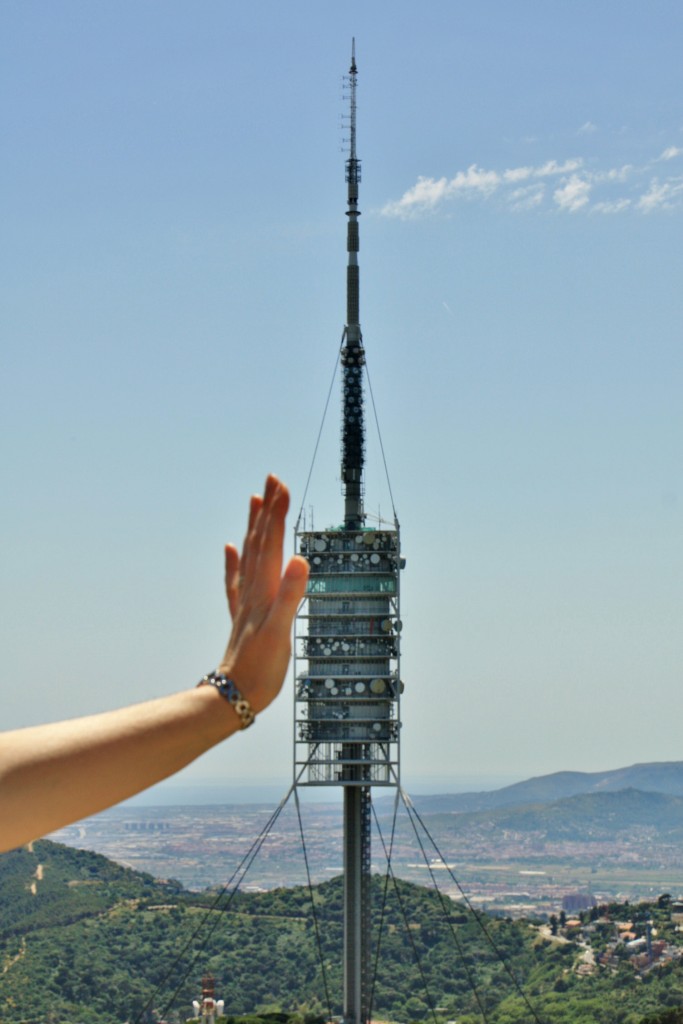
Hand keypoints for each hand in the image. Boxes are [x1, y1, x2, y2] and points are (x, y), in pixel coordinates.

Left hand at [218, 475, 308, 713]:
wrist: (235, 694)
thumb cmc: (261, 668)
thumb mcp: (282, 632)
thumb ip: (291, 595)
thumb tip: (301, 559)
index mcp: (265, 590)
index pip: (272, 542)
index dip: (277, 513)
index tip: (281, 484)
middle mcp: (253, 590)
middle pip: (260, 541)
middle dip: (267, 509)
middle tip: (272, 480)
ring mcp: (246, 602)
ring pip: (249, 555)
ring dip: (254, 526)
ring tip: (254, 501)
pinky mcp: (243, 616)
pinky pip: (237, 581)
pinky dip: (234, 561)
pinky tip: (230, 549)